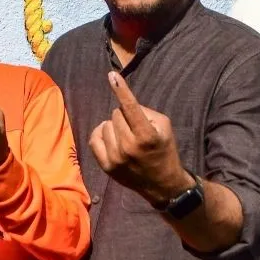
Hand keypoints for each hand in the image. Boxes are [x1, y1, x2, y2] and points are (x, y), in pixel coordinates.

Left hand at [89, 71, 193, 205]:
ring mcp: (116, 158)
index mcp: (146, 135)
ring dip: (114, 127)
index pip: (130, 107)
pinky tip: (111, 138)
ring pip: (105, 125)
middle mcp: (129, 147)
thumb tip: (123, 104)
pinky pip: (94, 139)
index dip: (121, 89)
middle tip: (135, 128)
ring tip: (125, 137)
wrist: (162, 184)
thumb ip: (145, 111)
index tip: (112, 75)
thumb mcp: (164, 126)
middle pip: (116, 114)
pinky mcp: (106, 167)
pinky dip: (101, 134)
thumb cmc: (164, 150)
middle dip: (124, 116)